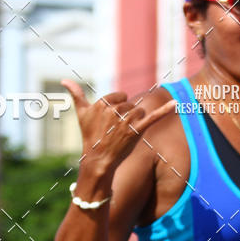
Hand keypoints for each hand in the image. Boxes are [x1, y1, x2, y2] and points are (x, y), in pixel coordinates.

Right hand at [61, 80, 176, 172]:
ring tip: (124, 134)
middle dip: (125, 116)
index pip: (119, 97)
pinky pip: (152, 118)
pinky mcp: (136, 132)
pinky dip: (164, 110)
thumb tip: (64, 80)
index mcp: (103, 103)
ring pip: (138, 112)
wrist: (97, 160)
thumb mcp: (82, 114)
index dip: (117, 108)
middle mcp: (114, 111)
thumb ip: (76, 95)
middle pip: (129, 105)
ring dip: (135, 121)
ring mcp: (125, 121)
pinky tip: (175, 104)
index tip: (110, 121)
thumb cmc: (89, 137)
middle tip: (115, 131)